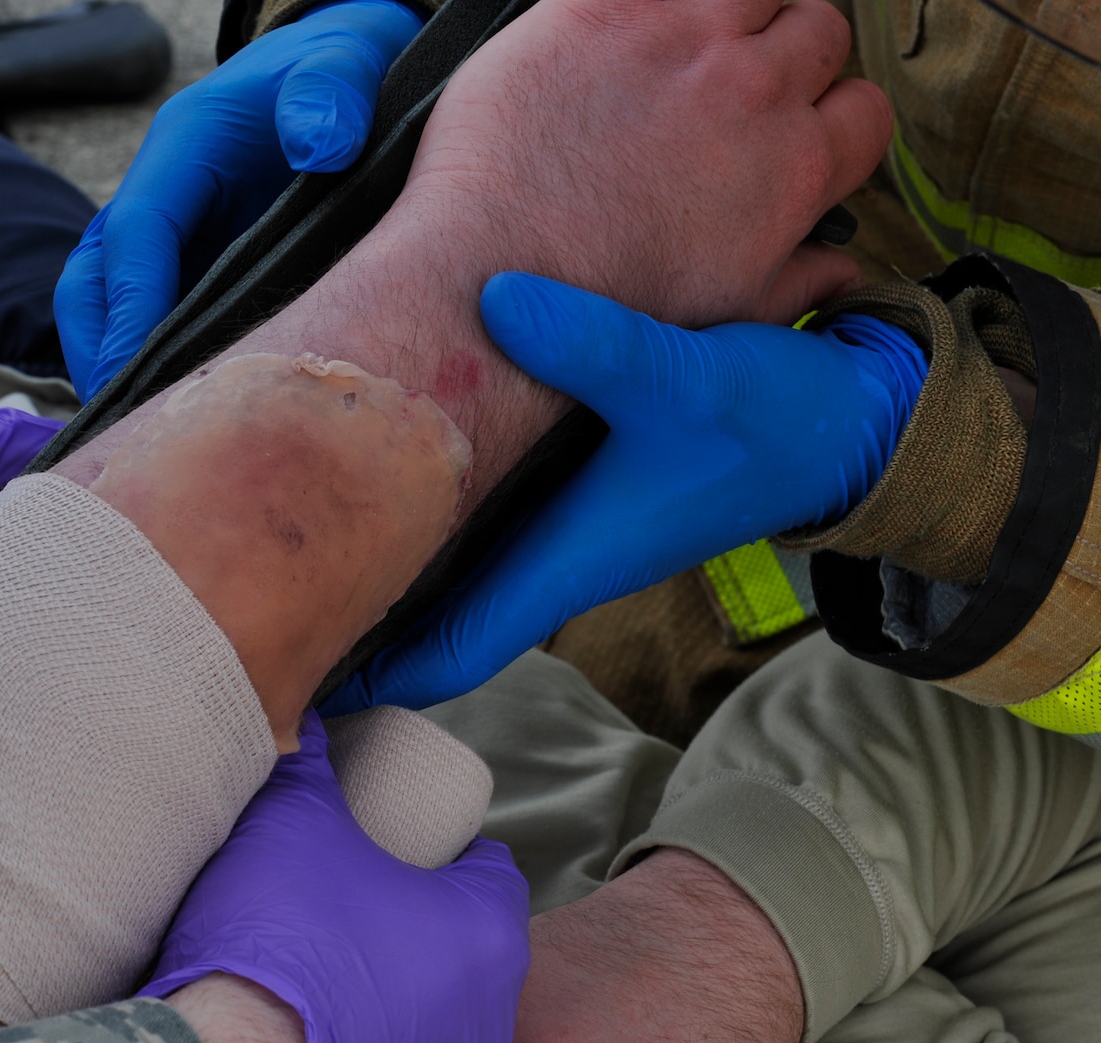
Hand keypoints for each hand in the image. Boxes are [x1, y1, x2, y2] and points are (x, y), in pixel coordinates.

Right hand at [55, 0, 421, 398]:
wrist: (348, 76)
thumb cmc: (340, 70)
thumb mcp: (343, 62)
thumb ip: (331, 91)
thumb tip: (322, 143)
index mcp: (183, 149)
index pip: (136, 234)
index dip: (131, 305)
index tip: (136, 370)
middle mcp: (161, 198)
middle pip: (94, 283)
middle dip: (99, 354)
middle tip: (128, 430)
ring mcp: (172, 240)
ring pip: (110, 312)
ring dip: (116, 372)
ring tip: (146, 443)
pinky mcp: (193, 272)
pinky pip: (154, 327)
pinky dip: (154, 374)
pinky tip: (190, 427)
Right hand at [141, 712, 530, 1042]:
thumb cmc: (279, 944)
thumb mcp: (290, 822)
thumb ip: (309, 766)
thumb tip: (308, 725)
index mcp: (485, 935)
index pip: (491, 871)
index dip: (445, 852)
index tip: (396, 848)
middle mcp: (489, 1023)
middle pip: (465, 957)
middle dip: (418, 933)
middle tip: (352, 912)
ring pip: (432, 1032)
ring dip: (393, 1008)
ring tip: (320, 985)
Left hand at [330, 273, 924, 711]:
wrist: (843, 422)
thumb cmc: (770, 419)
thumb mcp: (686, 374)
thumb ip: (597, 343)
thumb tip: (498, 300)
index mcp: (564, 561)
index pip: (448, 649)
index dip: (372, 675)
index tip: (292, 683)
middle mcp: (550, 558)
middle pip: (428, 622)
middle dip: (352, 626)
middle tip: (257, 609)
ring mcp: (558, 530)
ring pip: (448, 576)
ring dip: (383, 572)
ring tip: (292, 547)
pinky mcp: (569, 492)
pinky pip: (475, 529)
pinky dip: (425, 522)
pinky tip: (381, 480)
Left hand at [399, 0, 891, 331]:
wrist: (493, 281)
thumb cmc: (596, 308)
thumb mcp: (724, 313)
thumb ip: (795, 278)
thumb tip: (839, 270)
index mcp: (794, 165)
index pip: (864, 108)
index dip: (827, 114)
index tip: (787, 123)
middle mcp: (752, 90)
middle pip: (817, 29)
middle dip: (783, 52)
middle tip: (726, 82)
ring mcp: (680, 37)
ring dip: (725, 13)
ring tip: (677, 51)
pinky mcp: (601, 8)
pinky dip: (640, 7)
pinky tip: (618, 33)